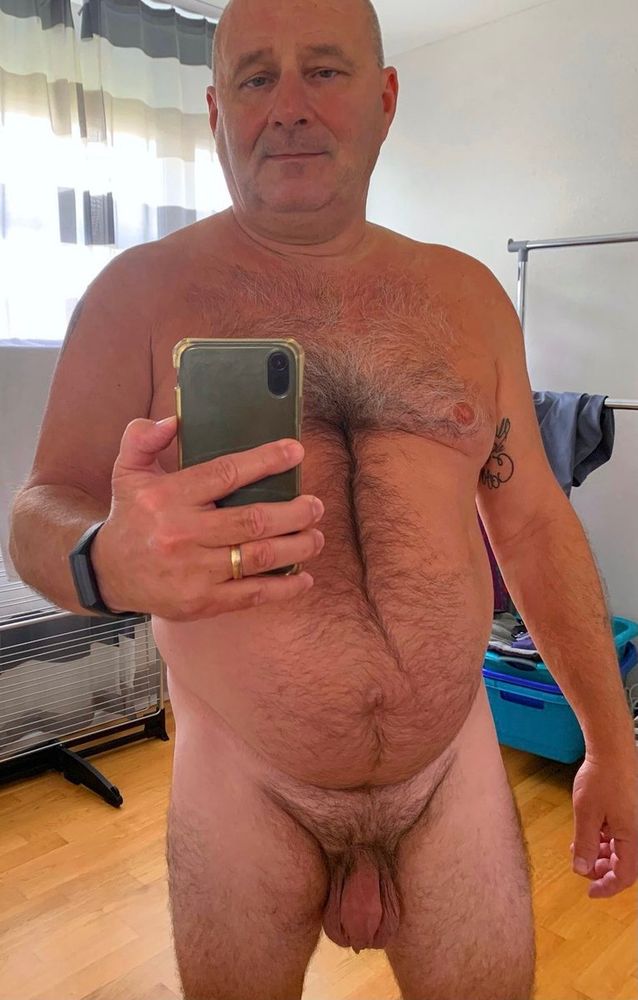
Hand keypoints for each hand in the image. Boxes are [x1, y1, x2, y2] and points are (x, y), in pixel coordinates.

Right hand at [91, 416, 324, 620]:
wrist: (108, 574)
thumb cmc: (129, 517)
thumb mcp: (127, 471)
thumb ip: (143, 438)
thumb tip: (174, 420)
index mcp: (169, 497)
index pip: (225, 473)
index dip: (265, 461)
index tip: (295, 452)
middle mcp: (183, 534)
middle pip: (253, 520)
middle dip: (294, 512)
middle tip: (315, 505)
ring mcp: (194, 571)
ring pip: (259, 557)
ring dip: (297, 547)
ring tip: (316, 536)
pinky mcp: (202, 601)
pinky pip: (252, 594)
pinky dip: (284, 587)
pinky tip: (304, 578)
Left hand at [570, 749, 637, 897]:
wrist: (612, 751)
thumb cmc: (602, 779)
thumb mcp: (587, 814)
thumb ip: (585, 844)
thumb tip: (582, 870)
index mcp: (632, 838)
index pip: (625, 876)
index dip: (607, 887)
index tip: (589, 892)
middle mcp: (636, 833)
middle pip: (622, 864)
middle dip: (600, 868)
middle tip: (580, 863)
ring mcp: (632, 822)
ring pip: (618, 850)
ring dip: (599, 853)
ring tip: (578, 846)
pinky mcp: (627, 813)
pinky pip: (617, 835)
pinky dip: (602, 839)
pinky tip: (586, 833)